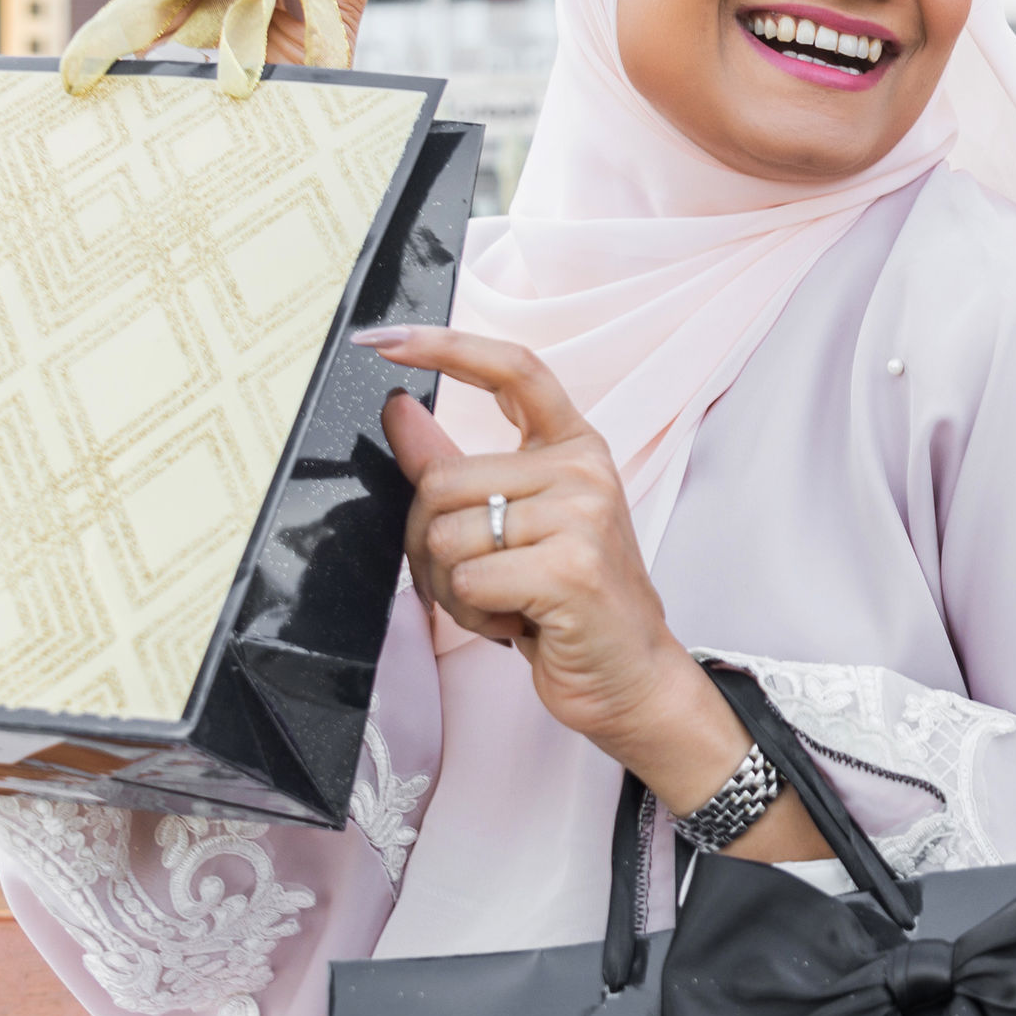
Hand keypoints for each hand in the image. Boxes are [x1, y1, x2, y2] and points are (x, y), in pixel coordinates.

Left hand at [362, 323, 802, 846]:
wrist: (630, 675)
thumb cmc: (569, 603)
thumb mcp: (513, 524)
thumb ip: (454, 464)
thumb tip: (399, 410)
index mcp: (572, 448)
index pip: (513, 369)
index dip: (447, 347)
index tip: (386, 340)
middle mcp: (584, 469)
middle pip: (441, 482)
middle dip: (430, 546)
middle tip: (477, 581)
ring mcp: (583, 514)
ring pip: (445, 537)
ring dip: (452, 590)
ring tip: (504, 603)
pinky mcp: (572, 566)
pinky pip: (468, 581)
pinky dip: (472, 616)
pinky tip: (517, 624)